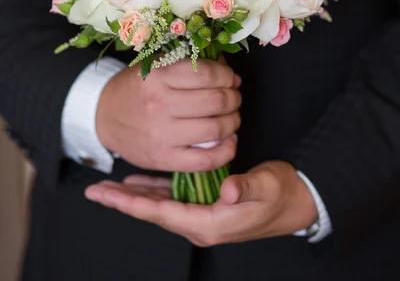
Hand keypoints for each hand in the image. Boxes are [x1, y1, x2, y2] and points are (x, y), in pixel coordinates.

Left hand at [85, 161, 317, 245]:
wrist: (298, 202)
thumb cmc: (282, 194)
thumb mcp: (267, 187)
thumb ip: (247, 188)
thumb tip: (226, 190)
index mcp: (210, 222)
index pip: (162, 214)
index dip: (131, 204)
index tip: (106, 195)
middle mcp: (201, 222)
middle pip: (153, 212)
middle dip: (124, 202)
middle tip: (96, 191)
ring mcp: (203, 215)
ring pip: (160, 206)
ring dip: (136, 196)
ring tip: (112, 187)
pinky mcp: (207, 205)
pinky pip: (173, 199)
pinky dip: (156, 190)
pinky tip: (142, 182)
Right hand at [96, 58, 241, 172]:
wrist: (103, 116)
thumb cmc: (136, 88)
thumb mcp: (156, 65)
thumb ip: (189, 63)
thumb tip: (227, 69)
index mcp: (157, 76)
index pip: (207, 74)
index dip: (227, 76)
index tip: (230, 79)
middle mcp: (158, 104)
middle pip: (216, 101)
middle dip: (234, 98)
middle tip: (233, 97)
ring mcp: (160, 134)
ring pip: (215, 129)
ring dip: (233, 121)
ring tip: (231, 117)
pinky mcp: (162, 159)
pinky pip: (205, 160)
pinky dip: (226, 151)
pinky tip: (229, 141)